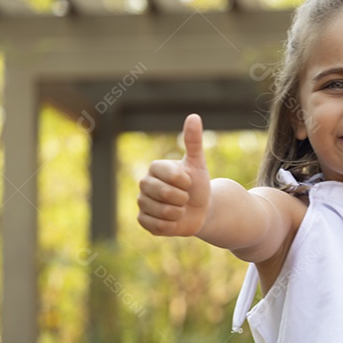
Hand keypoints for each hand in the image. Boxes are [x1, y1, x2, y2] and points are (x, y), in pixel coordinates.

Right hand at [137, 114, 210, 236]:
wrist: (200, 210)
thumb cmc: (198, 185)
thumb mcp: (198, 163)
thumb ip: (193, 141)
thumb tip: (193, 116)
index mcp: (155, 167)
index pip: (170, 175)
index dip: (185, 182)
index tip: (189, 182)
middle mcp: (144, 183)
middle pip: (164, 193)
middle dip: (183, 198)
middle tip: (185, 198)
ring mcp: (142, 202)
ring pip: (161, 211)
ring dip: (178, 213)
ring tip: (180, 209)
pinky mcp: (142, 220)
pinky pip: (156, 226)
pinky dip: (171, 226)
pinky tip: (173, 220)